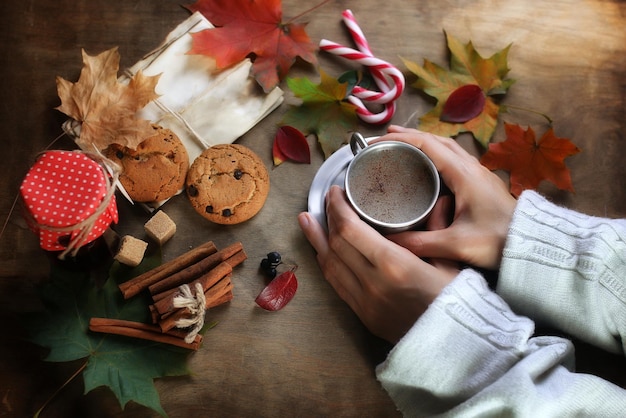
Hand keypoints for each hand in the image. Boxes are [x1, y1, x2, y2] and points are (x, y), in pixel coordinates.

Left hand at [298, 186, 456, 343]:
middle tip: (325, 200)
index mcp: (394, 265)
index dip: (337, 208)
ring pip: (329, 264)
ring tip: (306, 220)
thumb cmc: (456, 303)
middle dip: (326, 218)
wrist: (451, 348)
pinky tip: (321, 251)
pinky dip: (326, 263)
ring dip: (316, 240)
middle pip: (336, 243)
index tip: (335, 192)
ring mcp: (363, 300)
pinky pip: (336, 284)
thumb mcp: (452, 264)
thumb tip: (441, 201)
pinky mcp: (361, 314)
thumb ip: (438, 229)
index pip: (351, 230)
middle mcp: (372, 282)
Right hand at [381, 126, 516, 269]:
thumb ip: (419, 243)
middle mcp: (471, 168)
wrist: (533, 244)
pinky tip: (428, 165)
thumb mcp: (455, 245)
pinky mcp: (482, 182)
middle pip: (436, 140)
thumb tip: (387, 242)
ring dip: (423, 142)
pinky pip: (454, 158)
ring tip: (402, 145)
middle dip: (408, 136)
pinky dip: (435, 153)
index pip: (426, 145)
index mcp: (463, 174)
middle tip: (384, 138)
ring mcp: (479, 173)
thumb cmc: (496, 242)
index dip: (399, 140)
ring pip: (447, 147)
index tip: (377, 142)